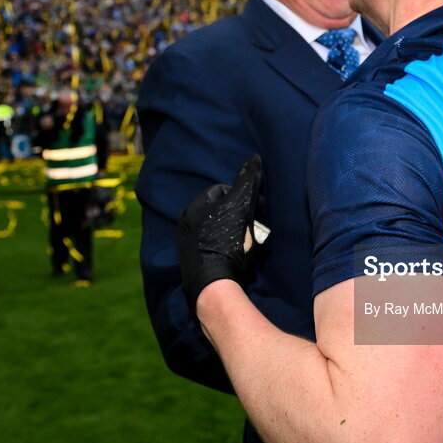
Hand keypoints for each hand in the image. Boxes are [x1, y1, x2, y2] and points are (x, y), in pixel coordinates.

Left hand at [179, 154, 262, 316]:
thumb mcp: (240, 206)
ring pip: (218, 230)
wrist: (214, 285)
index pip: (222, 191)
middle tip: (254, 226)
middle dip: (239, 216)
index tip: (255, 210)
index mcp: (193, 209)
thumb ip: (247, 180)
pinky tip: (237, 256)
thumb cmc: (227, 241)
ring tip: (248, 242)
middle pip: (220, 212)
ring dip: (234, 232)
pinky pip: (214, 247)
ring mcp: (188, 247)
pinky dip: (227, 248)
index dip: (242, 198)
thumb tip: (254, 157)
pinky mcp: (194, 265)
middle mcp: (186, 226)